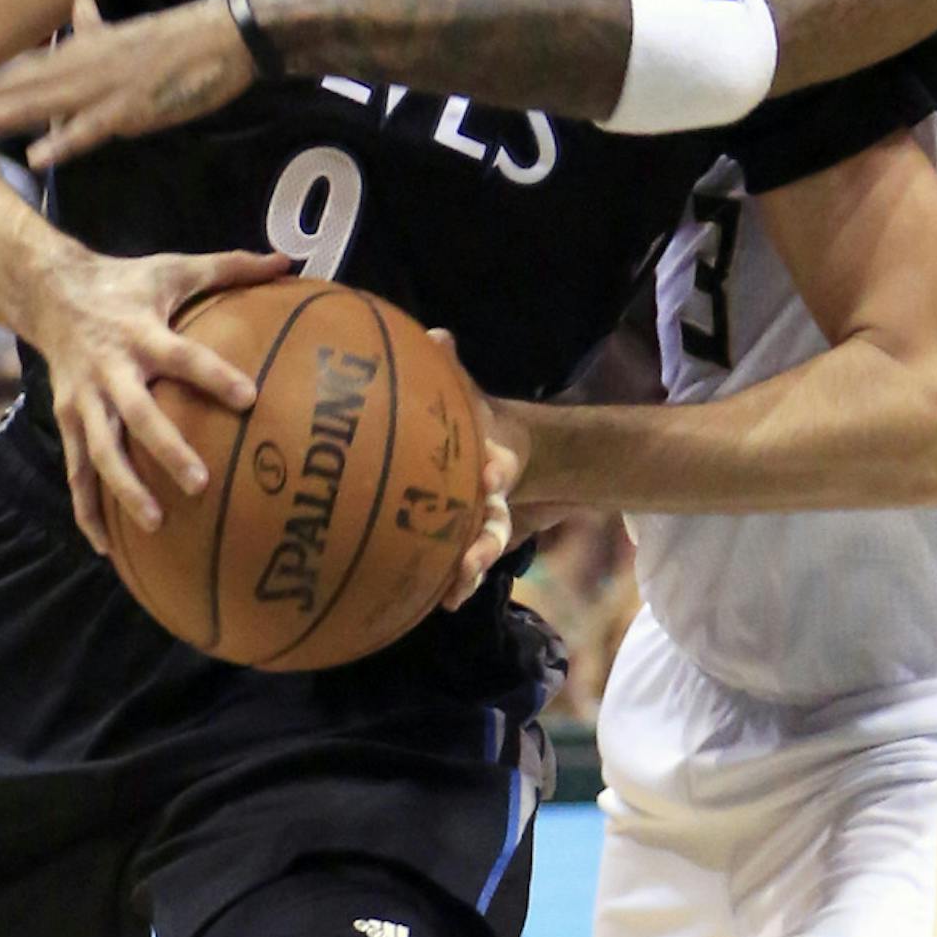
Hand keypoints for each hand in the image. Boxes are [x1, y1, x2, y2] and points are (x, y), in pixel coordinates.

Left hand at [0, 0, 255, 163]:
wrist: (225, 34)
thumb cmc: (175, 42)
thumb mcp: (123, 35)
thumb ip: (92, 28)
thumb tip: (78, 9)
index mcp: (66, 61)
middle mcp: (70, 72)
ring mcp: (97, 90)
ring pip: (30, 110)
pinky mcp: (131, 108)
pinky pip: (91, 130)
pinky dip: (63, 142)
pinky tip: (34, 159)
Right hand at [35, 240, 291, 552]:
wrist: (47, 291)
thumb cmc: (125, 284)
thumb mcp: (173, 268)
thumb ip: (230, 267)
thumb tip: (285, 262)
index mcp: (140, 333)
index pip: (183, 355)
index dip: (214, 375)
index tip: (249, 397)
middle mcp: (109, 371)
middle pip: (137, 415)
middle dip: (165, 449)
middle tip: (200, 484)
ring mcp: (84, 401)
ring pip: (101, 453)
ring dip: (125, 489)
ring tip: (155, 524)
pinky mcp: (69, 422)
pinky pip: (77, 472)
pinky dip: (89, 511)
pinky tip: (108, 548)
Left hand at [426, 331, 532, 611]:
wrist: (489, 455)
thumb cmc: (467, 421)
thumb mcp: (461, 394)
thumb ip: (450, 369)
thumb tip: (438, 334)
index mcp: (489, 458)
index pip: (498, 461)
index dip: (498, 467)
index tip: (495, 472)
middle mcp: (490, 496)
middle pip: (495, 518)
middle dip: (487, 537)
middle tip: (474, 554)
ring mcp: (479, 524)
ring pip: (480, 549)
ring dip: (472, 568)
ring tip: (460, 583)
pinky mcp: (464, 546)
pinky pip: (460, 570)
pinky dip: (456, 586)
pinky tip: (443, 602)